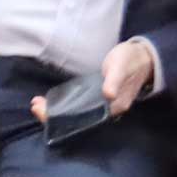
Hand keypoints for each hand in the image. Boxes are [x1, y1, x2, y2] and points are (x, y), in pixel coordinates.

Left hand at [32, 39, 156, 122]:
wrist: (141, 56)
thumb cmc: (130, 60)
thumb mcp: (121, 68)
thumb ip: (114, 81)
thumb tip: (108, 95)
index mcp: (113, 107)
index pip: (82, 119)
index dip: (60, 118)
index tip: (42, 111)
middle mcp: (106, 110)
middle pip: (76, 119)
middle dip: (53, 115)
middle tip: (34, 106)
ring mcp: (101, 104)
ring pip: (75, 113)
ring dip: (55, 110)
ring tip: (37, 104)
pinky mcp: (96, 96)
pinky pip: (76, 105)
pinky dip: (61, 104)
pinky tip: (48, 100)